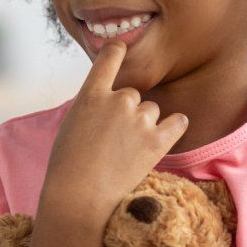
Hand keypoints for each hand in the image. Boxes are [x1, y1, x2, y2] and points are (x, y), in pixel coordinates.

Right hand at [38, 41, 188, 219]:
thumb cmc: (68, 166)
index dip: (117, 51)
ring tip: (127, 150)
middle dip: (127, 111)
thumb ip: (93, 105)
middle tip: (113, 138)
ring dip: (145, 125)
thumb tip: (110, 101)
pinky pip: (178, 122)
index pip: (110, 56)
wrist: (79, 197)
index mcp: (92, 93)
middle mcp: (119, 100)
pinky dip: (173, 128)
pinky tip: (164, 137)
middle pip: (133, 94)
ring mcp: (140, 119)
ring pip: (152, 111)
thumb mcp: (72, 124)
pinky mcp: (158, 140)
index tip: (121, 48)